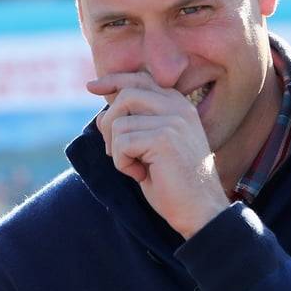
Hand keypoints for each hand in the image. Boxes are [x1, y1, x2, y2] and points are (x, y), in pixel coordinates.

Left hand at [89, 72, 229, 238]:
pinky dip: (122, 163)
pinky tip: (140, 174)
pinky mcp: (164, 138)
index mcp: (178, 105)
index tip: (91, 86)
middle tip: (115, 151)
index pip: (139, 79)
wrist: (200, 211)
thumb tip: (102, 114)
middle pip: (125, 95)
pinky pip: (122, 142)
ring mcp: (173, 120)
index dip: (113, 80)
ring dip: (116, 150)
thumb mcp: (149, 148)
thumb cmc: (172, 183)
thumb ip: (133, 125)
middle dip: (109, 124)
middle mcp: (178, 107)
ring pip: (119, 122)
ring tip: (135, 167)